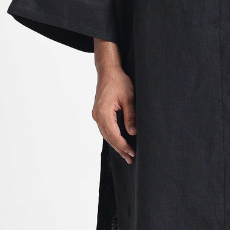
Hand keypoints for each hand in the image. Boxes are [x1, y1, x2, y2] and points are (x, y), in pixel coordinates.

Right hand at [93, 39, 135, 162]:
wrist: (108, 71)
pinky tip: (118, 141)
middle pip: (109, 138)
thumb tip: (133, 132)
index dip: (124, 145)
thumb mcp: (129, 98)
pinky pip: (105, 129)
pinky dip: (112, 137)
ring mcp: (96, 114)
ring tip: (126, 154)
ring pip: (106, 134)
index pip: (114, 135)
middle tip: (130, 158)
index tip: (132, 152)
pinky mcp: (98, 113)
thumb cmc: (119, 81)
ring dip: (116, 144)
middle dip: (120, 149)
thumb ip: (130, 116)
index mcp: (104, 113)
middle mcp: (98, 115)